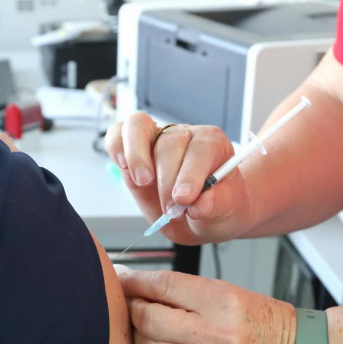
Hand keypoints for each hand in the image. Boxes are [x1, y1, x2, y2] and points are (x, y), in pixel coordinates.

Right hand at [105, 113, 253, 244]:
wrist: (201, 216)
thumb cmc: (216, 207)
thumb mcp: (226, 212)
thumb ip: (216, 205)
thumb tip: (199, 205)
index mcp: (213, 145)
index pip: (201, 148)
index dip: (192, 173)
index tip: (185, 198)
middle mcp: (184, 136)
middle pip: (169, 142)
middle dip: (167, 180)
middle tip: (171, 209)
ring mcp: (157, 140)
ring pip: (139, 127)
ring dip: (137, 156)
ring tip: (143, 182)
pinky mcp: (134, 150)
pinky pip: (118, 134)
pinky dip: (116, 147)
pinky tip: (124, 166)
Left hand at [117, 267, 296, 343]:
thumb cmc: (263, 323)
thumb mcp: (229, 292)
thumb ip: (184, 290)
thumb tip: (141, 285)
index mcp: (222, 304)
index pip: (165, 286)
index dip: (137, 281)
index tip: (125, 278)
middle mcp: (212, 336)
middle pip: (149, 319)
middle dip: (134, 308)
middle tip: (134, 301)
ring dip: (139, 334)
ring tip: (147, 324)